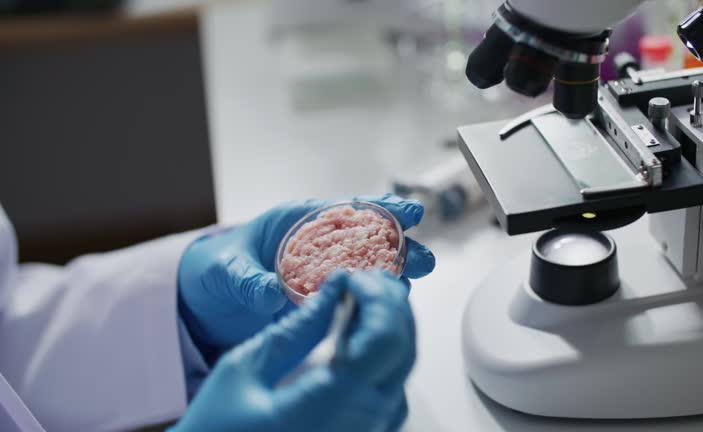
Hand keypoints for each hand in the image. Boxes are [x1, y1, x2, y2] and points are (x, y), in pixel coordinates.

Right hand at [170, 271, 415, 431]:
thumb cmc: (215, 429)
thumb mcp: (245, 369)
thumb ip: (297, 328)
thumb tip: (335, 285)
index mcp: (331, 405)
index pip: (384, 337)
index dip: (375, 296)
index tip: (349, 276)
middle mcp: (361, 423)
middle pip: (403, 348)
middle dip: (388, 303)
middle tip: (359, 278)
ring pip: (403, 366)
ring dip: (390, 324)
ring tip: (362, 297)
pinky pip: (390, 387)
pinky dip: (384, 351)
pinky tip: (361, 332)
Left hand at [178, 194, 434, 359]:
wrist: (208, 300)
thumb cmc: (217, 269)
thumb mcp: (225, 270)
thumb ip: (246, 279)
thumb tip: (269, 293)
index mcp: (298, 221)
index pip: (346, 209)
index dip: (381, 208)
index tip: (410, 212)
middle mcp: (318, 245)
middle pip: (368, 240)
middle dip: (399, 248)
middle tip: (424, 260)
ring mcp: (323, 274)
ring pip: (367, 270)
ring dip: (391, 278)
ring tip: (407, 290)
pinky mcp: (322, 301)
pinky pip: (352, 298)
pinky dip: (370, 303)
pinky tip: (384, 312)